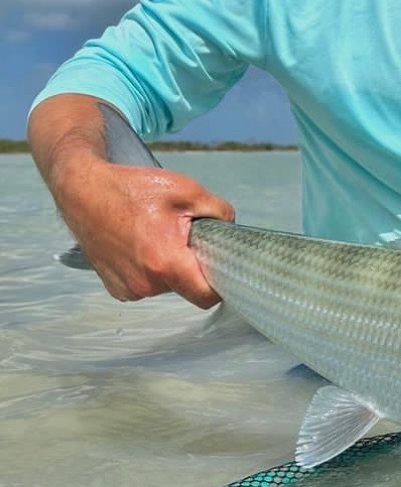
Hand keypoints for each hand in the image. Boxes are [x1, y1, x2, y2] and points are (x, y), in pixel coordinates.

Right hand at [57, 158, 234, 308]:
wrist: (83, 191)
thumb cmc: (132, 189)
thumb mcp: (187, 191)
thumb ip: (220, 212)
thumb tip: (231, 230)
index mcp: (166, 264)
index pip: (205, 297)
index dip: (220, 285)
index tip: (223, 268)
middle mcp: (145, 284)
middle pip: (186, 287)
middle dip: (192, 266)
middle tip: (185, 237)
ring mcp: (127, 288)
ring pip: (166, 286)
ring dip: (169, 267)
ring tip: (158, 236)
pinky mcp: (114, 287)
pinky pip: (146, 285)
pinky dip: (150, 269)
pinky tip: (142, 245)